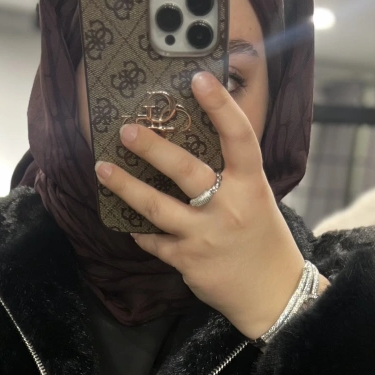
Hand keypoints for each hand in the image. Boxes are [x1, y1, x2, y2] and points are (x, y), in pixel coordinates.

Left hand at [94, 70, 327, 339]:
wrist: (271, 295)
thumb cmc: (263, 241)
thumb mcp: (256, 200)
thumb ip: (231, 176)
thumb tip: (192, 143)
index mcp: (251, 186)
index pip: (238, 137)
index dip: (220, 106)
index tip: (198, 79)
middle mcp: (228, 208)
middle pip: (185, 170)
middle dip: (152, 148)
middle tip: (127, 130)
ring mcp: (205, 237)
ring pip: (157, 207)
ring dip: (126, 187)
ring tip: (102, 169)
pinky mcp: (188, 262)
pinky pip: (154, 241)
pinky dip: (141, 232)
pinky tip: (129, 224)